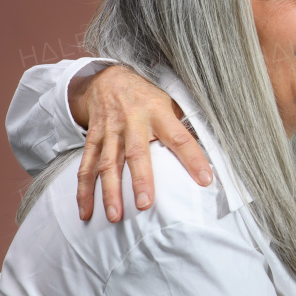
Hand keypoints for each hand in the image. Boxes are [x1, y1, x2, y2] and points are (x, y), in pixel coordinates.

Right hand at [70, 65, 212, 221]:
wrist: (108, 79)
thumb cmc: (147, 97)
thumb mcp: (170, 102)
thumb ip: (183, 126)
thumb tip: (211, 155)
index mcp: (158, 113)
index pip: (180, 138)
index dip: (193, 158)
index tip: (206, 180)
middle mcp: (132, 122)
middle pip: (137, 153)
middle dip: (140, 179)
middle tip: (145, 205)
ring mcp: (110, 132)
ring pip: (108, 163)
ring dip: (110, 191)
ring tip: (115, 216)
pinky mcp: (93, 139)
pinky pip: (86, 167)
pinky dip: (84, 191)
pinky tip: (86, 212)